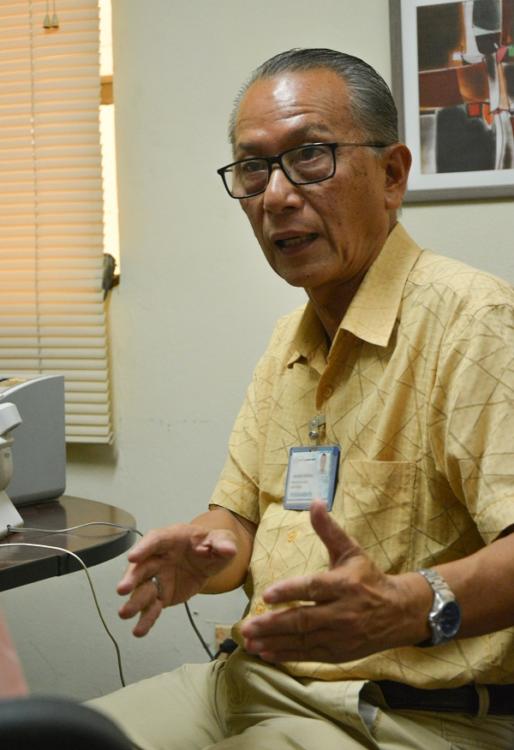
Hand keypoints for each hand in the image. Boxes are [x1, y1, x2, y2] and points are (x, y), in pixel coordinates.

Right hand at [117, 523, 237, 636]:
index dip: (143, 548)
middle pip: (142, 566)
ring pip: (143, 589)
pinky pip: (153, 607)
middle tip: (122, 589)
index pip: (155, 540)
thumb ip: (223, 544)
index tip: (132, 557)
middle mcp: (159, 557)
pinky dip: (146, 618)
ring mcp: (158, 577)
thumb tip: (228, 549)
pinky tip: (139, 631)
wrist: (211, 559)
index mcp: (171, 538)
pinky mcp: (162, 595)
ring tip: (125, 614)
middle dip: (132, 577)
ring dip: (134, 601)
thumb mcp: (222, 540)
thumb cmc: (213, 544)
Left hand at [241, 500, 424, 662]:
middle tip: (247, 626)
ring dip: (274, 642)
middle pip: (304, 619)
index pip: (314, 588)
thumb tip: (315, 502)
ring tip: (250, 641)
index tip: (266, 595)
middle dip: (273, 624)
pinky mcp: (339, 653)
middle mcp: (343, 612)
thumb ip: (329, 530)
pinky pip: (310, 655)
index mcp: (344, 584)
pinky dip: (287, 655)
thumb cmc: (368, 577)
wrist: (400, 612)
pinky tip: (266, 653)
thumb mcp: (351, 550)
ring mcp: (341, 636)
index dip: (290, 591)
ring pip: (303, 640)